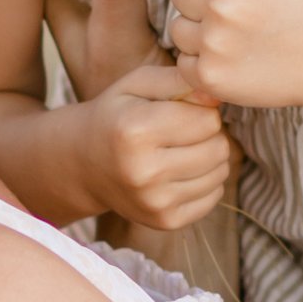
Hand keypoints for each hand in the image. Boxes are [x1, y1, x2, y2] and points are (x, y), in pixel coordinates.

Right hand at [73, 0, 235, 228]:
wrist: (82, 164)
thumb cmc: (116, 113)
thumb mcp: (138, 82)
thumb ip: (179, 79)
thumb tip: (217, 92)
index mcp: (134, 130)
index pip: (205, 119)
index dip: (200, 109)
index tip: (183, 107)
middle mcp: (143, 171)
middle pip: (217, 146)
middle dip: (208, 133)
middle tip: (183, 128)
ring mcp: (154, 202)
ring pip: (220, 171)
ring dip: (211, 156)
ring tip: (183, 147)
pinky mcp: (165, 221)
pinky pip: (214, 196)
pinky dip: (206, 181)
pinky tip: (180, 170)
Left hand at [167, 0, 302, 110]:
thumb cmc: (302, 7)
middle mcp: (224, 2)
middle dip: (199, 0)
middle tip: (235, 12)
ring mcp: (215, 42)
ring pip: (178, 28)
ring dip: (199, 33)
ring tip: (235, 37)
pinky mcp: (212, 75)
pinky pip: (184, 63)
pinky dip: (202, 63)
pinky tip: (232, 59)